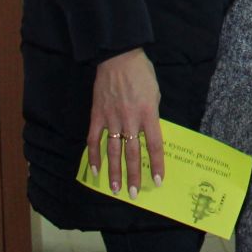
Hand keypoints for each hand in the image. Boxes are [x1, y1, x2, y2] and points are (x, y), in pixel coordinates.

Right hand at [87, 48, 163, 195]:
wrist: (118, 58)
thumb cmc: (142, 74)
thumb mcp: (155, 94)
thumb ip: (152, 115)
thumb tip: (149, 134)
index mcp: (149, 114)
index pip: (154, 145)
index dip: (157, 164)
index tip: (158, 180)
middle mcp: (130, 120)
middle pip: (133, 153)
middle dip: (134, 175)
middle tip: (133, 193)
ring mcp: (112, 119)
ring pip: (113, 151)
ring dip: (114, 172)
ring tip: (115, 189)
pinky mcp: (97, 116)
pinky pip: (94, 140)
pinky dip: (93, 156)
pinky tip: (94, 170)